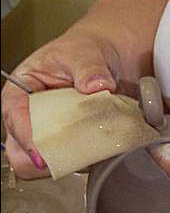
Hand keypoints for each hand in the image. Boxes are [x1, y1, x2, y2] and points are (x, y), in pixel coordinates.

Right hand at [1, 32, 117, 178]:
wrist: (112, 56)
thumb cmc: (87, 51)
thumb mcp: (85, 53)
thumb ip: (89, 69)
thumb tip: (95, 86)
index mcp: (23, 91)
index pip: (14, 117)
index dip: (25, 138)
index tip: (41, 153)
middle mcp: (34, 117)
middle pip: (21, 151)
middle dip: (43, 157)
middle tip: (68, 153)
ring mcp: (54, 133)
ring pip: (48, 161)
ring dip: (70, 159)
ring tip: (92, 143)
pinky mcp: (75, 143)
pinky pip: (77, 161)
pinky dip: (89, 159)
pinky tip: (103, 145)